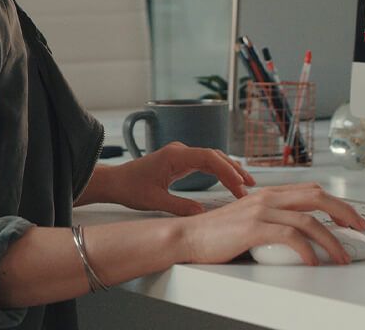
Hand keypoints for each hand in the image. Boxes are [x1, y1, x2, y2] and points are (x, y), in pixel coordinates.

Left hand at [107, 142, 255, 215]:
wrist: (115, 181)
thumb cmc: (130, 188)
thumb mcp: (155, 201)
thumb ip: (180, 207)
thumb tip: (203, 213)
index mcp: (175, 155)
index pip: (209, 158)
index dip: (227, 171)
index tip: (239, 186)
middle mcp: (180, 151)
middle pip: (215, 156)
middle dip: (234, 170)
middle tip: (249, 188)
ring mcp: (181, 155)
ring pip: (212, 158)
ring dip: (229, 170)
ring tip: (246, 184)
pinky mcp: (181, 161)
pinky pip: (205, 163)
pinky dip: (219, 171)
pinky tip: (229, 181)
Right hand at [176, 183, 364, 265]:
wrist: (188, 236)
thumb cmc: (217, 234)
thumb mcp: (250, 220)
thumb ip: (273, 221)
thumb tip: (301, 236)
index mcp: (269, 194)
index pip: (312, 191)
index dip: (337, 203)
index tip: (353, 218)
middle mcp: (267, 197)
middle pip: (318, 197)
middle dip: (344, 213)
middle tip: (361, 230)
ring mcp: (261, 211)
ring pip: (309, 220)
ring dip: (331, 240)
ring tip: (342, 256)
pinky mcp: (253, 227)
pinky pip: (290, 236)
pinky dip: (307, 249)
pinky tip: (314, 261)